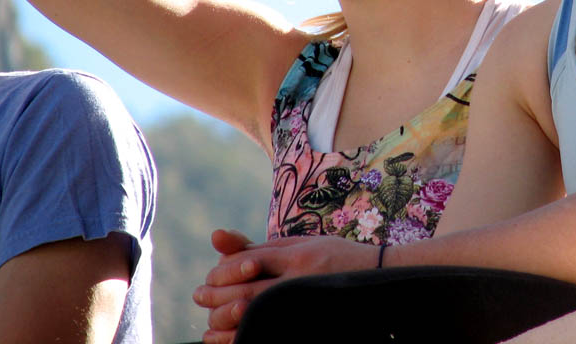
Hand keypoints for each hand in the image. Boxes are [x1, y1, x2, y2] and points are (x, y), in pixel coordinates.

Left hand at [193, 231, 378, 342]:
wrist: (377, 282)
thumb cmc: (333, 258)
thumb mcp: (300, 244)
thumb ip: (261, 247)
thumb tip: (217, 242)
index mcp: (299, 255)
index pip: (248, 262)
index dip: (222, 272)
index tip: (210, 277)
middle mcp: (301, 280)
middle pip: (246, 292)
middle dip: (215, 296)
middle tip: (199, 296)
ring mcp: (303, 305)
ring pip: (252, 316)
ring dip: (222, 319)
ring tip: (210, 320)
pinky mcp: (304, 325)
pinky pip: (263, 334)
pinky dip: (238, 338)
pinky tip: (224, 338)